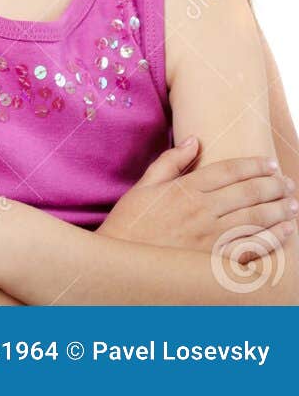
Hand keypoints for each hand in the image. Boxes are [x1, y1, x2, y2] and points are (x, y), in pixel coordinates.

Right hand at [98, 136, 296, 259]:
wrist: (121, 263)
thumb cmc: (129, 223)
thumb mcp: (143, 187)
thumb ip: (169, 162)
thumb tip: (194, 141)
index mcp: (183, 190)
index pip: (229, 171)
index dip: (254, 165)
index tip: (270, 164)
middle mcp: (200, 211)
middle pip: (248, 193)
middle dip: (274, 186)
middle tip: (287, 183)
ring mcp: (209, 237)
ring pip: (255, 219)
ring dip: (279, 210)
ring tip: (292, 204)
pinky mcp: (214, 261)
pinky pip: (251, 248)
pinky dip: (272, 238)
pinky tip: (284, 231)